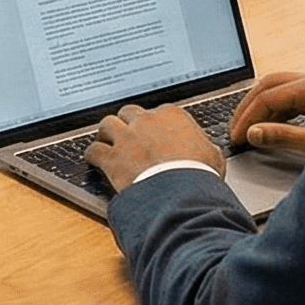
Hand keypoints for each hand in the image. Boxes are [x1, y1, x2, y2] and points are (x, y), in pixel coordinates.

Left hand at [84, 103, 221, 193]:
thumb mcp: (212, 154)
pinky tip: (94, 159)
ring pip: (107, 124)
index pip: (157, 112)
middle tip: (127, 134)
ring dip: (106, 133)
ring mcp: (126, 138)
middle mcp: (145, 121)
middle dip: (127, 122)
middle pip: (128, 112)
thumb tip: (204, 149)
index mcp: (171, 115)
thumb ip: (202, 145)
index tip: (153, 132)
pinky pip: (94, 150)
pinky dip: (93, 155)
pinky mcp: (112, 158)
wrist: (181, 192)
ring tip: (107, 141)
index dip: (153, 123)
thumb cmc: (199, 173)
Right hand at [227, 71, 304, 157]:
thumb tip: (254, 133)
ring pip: (277, 87)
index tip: (237, 136)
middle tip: (235, 128)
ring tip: (248, 128)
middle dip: (248, 106)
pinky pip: (289, 95)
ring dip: (260, 106)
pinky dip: (274, 108)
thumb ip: (283, 137)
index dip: (248, 117)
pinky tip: (269, 125)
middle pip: (268, 84)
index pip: (268, 97)